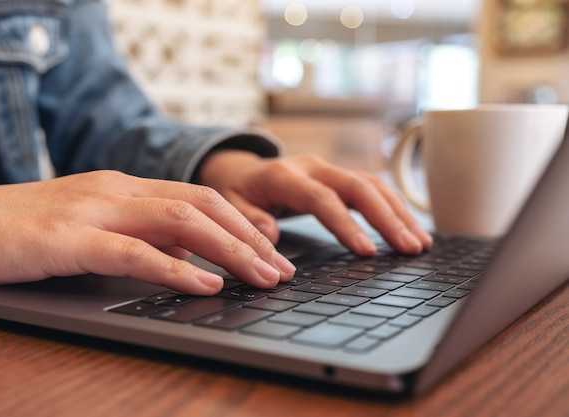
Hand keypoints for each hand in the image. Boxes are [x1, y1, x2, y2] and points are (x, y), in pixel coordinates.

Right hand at [0, 171, 295, 293]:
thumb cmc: (23, 230)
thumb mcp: (93, 228)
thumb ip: (139, 237)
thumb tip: (188, 258)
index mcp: (125, 186)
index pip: (200, 197)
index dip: (243, 223)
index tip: (272, 249)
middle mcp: (117, 189)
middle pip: (203, 205)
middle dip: (250, 238)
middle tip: (283, 269)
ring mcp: (93, 209)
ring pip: (180, 221)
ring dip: (229, 250)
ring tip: (263, 277)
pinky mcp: (67, 238)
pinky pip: (134, 251)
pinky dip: (176, 269)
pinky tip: (207, 284)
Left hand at [197, 151, 432, 254]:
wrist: (242, 171)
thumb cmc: (237, 192)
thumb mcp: (229, 206)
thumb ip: (248, 221)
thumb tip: (270, 237)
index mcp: (284, 175)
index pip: (321, 198)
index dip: (346, 224)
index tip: (367, 251)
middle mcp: (313, 167)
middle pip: (358, 187)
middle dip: (387, 218)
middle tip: (410, 248)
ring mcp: (329, 170)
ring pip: (372, 185)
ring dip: (398, 213)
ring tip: (419, 243)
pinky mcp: (339, 178)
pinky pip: (372, 189)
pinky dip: (393, 209)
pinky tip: (409, 229)